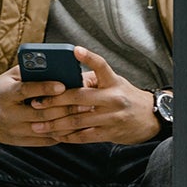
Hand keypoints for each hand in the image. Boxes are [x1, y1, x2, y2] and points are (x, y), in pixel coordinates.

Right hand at [0, 66, 77, 146]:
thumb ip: (30, 71)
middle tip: (85, 101)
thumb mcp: (10, 76)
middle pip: (40, 113)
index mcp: (5, 94)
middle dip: (64, 108)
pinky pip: (43, 140)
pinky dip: (60, 134)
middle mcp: (8, 114)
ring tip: (84, 115)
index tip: (63, 84)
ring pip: (44, 129)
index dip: (45, 88)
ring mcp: (13, 131)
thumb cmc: (1, 88)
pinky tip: (74, 127)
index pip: (26, 91)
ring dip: (66, 123)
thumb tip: (57, 65)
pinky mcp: (17, 142)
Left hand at [17, 47, 160, 146]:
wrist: (150, 117)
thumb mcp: (114, 83)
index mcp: (113, 81)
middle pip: (78, 97)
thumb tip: (64, 80)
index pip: (101, 65)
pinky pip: (83, 136)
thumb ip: (92, 81)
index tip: (74, 50)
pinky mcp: (109, 133)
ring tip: (38, 124)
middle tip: (36, 103)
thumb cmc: (125, 96)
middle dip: (53, 101)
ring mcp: (111, 117)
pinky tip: (55, 135)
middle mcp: (113, 98)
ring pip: (77, 120)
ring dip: (54, 123)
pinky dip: (67, 136)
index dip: (88, 57)